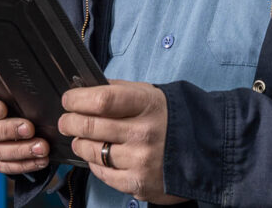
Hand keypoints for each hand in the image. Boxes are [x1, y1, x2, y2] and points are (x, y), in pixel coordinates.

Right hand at [0, 84, 50, 174]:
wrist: (9, 104)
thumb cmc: (6, 88)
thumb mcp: (3, 79)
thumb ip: (8, 78)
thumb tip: (28, 69)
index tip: (2, 108)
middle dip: (7, 131)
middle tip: (29, 128)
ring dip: (20, 151)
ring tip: (41, 147)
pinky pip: (4, 166)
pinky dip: (23, 164)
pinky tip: (39, 160)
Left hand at [59, 80, 183, 204]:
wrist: (205, 149)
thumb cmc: (169, 118)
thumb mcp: (149, 94)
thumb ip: (118, 90)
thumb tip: (85, 88)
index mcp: (146, 104)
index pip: (102, 100)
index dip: (78, 99)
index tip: (69, 100)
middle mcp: (143, 133)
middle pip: (90, 126)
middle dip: (70, 122)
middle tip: (67, 121)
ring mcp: (141, 160)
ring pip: (92, 151)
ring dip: (80, 143)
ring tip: (81, 138)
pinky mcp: (138, 183)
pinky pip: (102, 173)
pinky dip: (95, 164)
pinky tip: (99, 156)